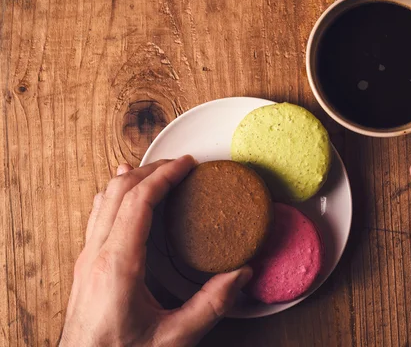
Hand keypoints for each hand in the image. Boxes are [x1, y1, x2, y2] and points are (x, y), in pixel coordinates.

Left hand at [60, 156, 251, 346]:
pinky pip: (98, 215)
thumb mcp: (174, 338)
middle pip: (119, 191)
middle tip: (181, 164)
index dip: (165, 176)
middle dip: (151, 169)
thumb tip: (241, 275)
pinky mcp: (85, 265)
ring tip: (158, 171)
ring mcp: (86, 258)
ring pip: (104, 199)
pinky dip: (116, 195)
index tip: (187, 164)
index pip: (139, 201)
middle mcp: (96, 255)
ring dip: (132, 179)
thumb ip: (211, 305)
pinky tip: (125, 193)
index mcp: (117, 266)